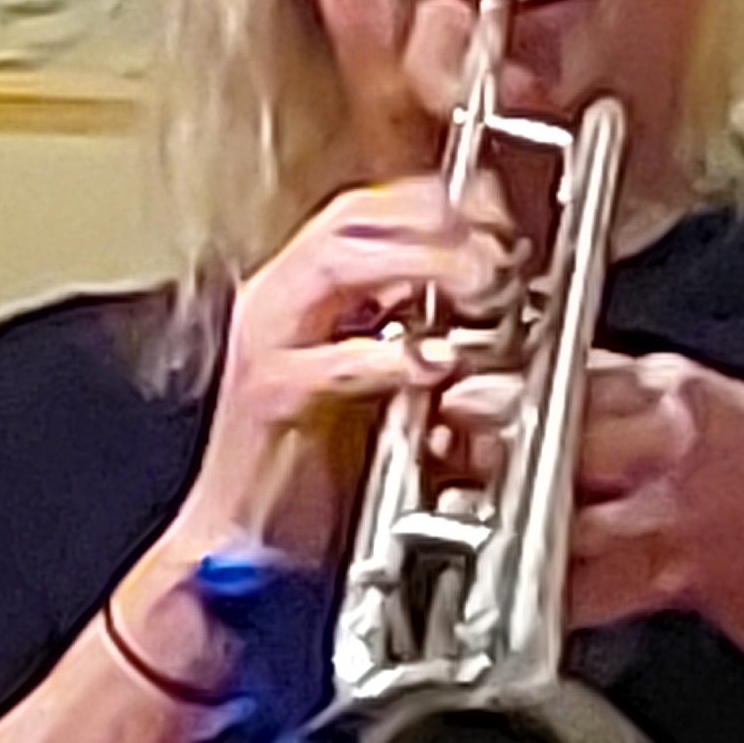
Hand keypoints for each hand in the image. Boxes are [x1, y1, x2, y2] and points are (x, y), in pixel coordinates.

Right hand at [171, 178, 504, 570]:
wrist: (246, 541)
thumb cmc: (312, 468)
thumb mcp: (381, 381)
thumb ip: (418, 332)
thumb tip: (487, 296)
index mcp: (307, 292)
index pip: (370, 210)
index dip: (437, 201)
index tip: (496, 212)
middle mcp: (282, 302)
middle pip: (354, 218)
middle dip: (433, 220)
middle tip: (497, 247)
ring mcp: (270, 343)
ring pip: (336, 263)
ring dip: (416, 264)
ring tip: (477, 285)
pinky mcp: (270, 397)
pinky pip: (330, 360)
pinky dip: (387, 357)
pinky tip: (434, 364)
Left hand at [439, 347, 743, 673]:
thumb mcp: (710, 398)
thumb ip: (626, 385)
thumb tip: (541, 374)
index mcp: (677, 392)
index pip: (566, 374)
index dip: (497, 386)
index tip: (458, 393)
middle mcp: (666, 447)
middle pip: (545, 438)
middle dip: (486, 444)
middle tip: (453, 448)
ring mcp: (658, 516)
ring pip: (547, 512)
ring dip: (496, 516)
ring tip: (471, 510)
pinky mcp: (652, 580)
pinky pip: (571, 583)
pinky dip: (534, 579)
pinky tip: (514, 571)